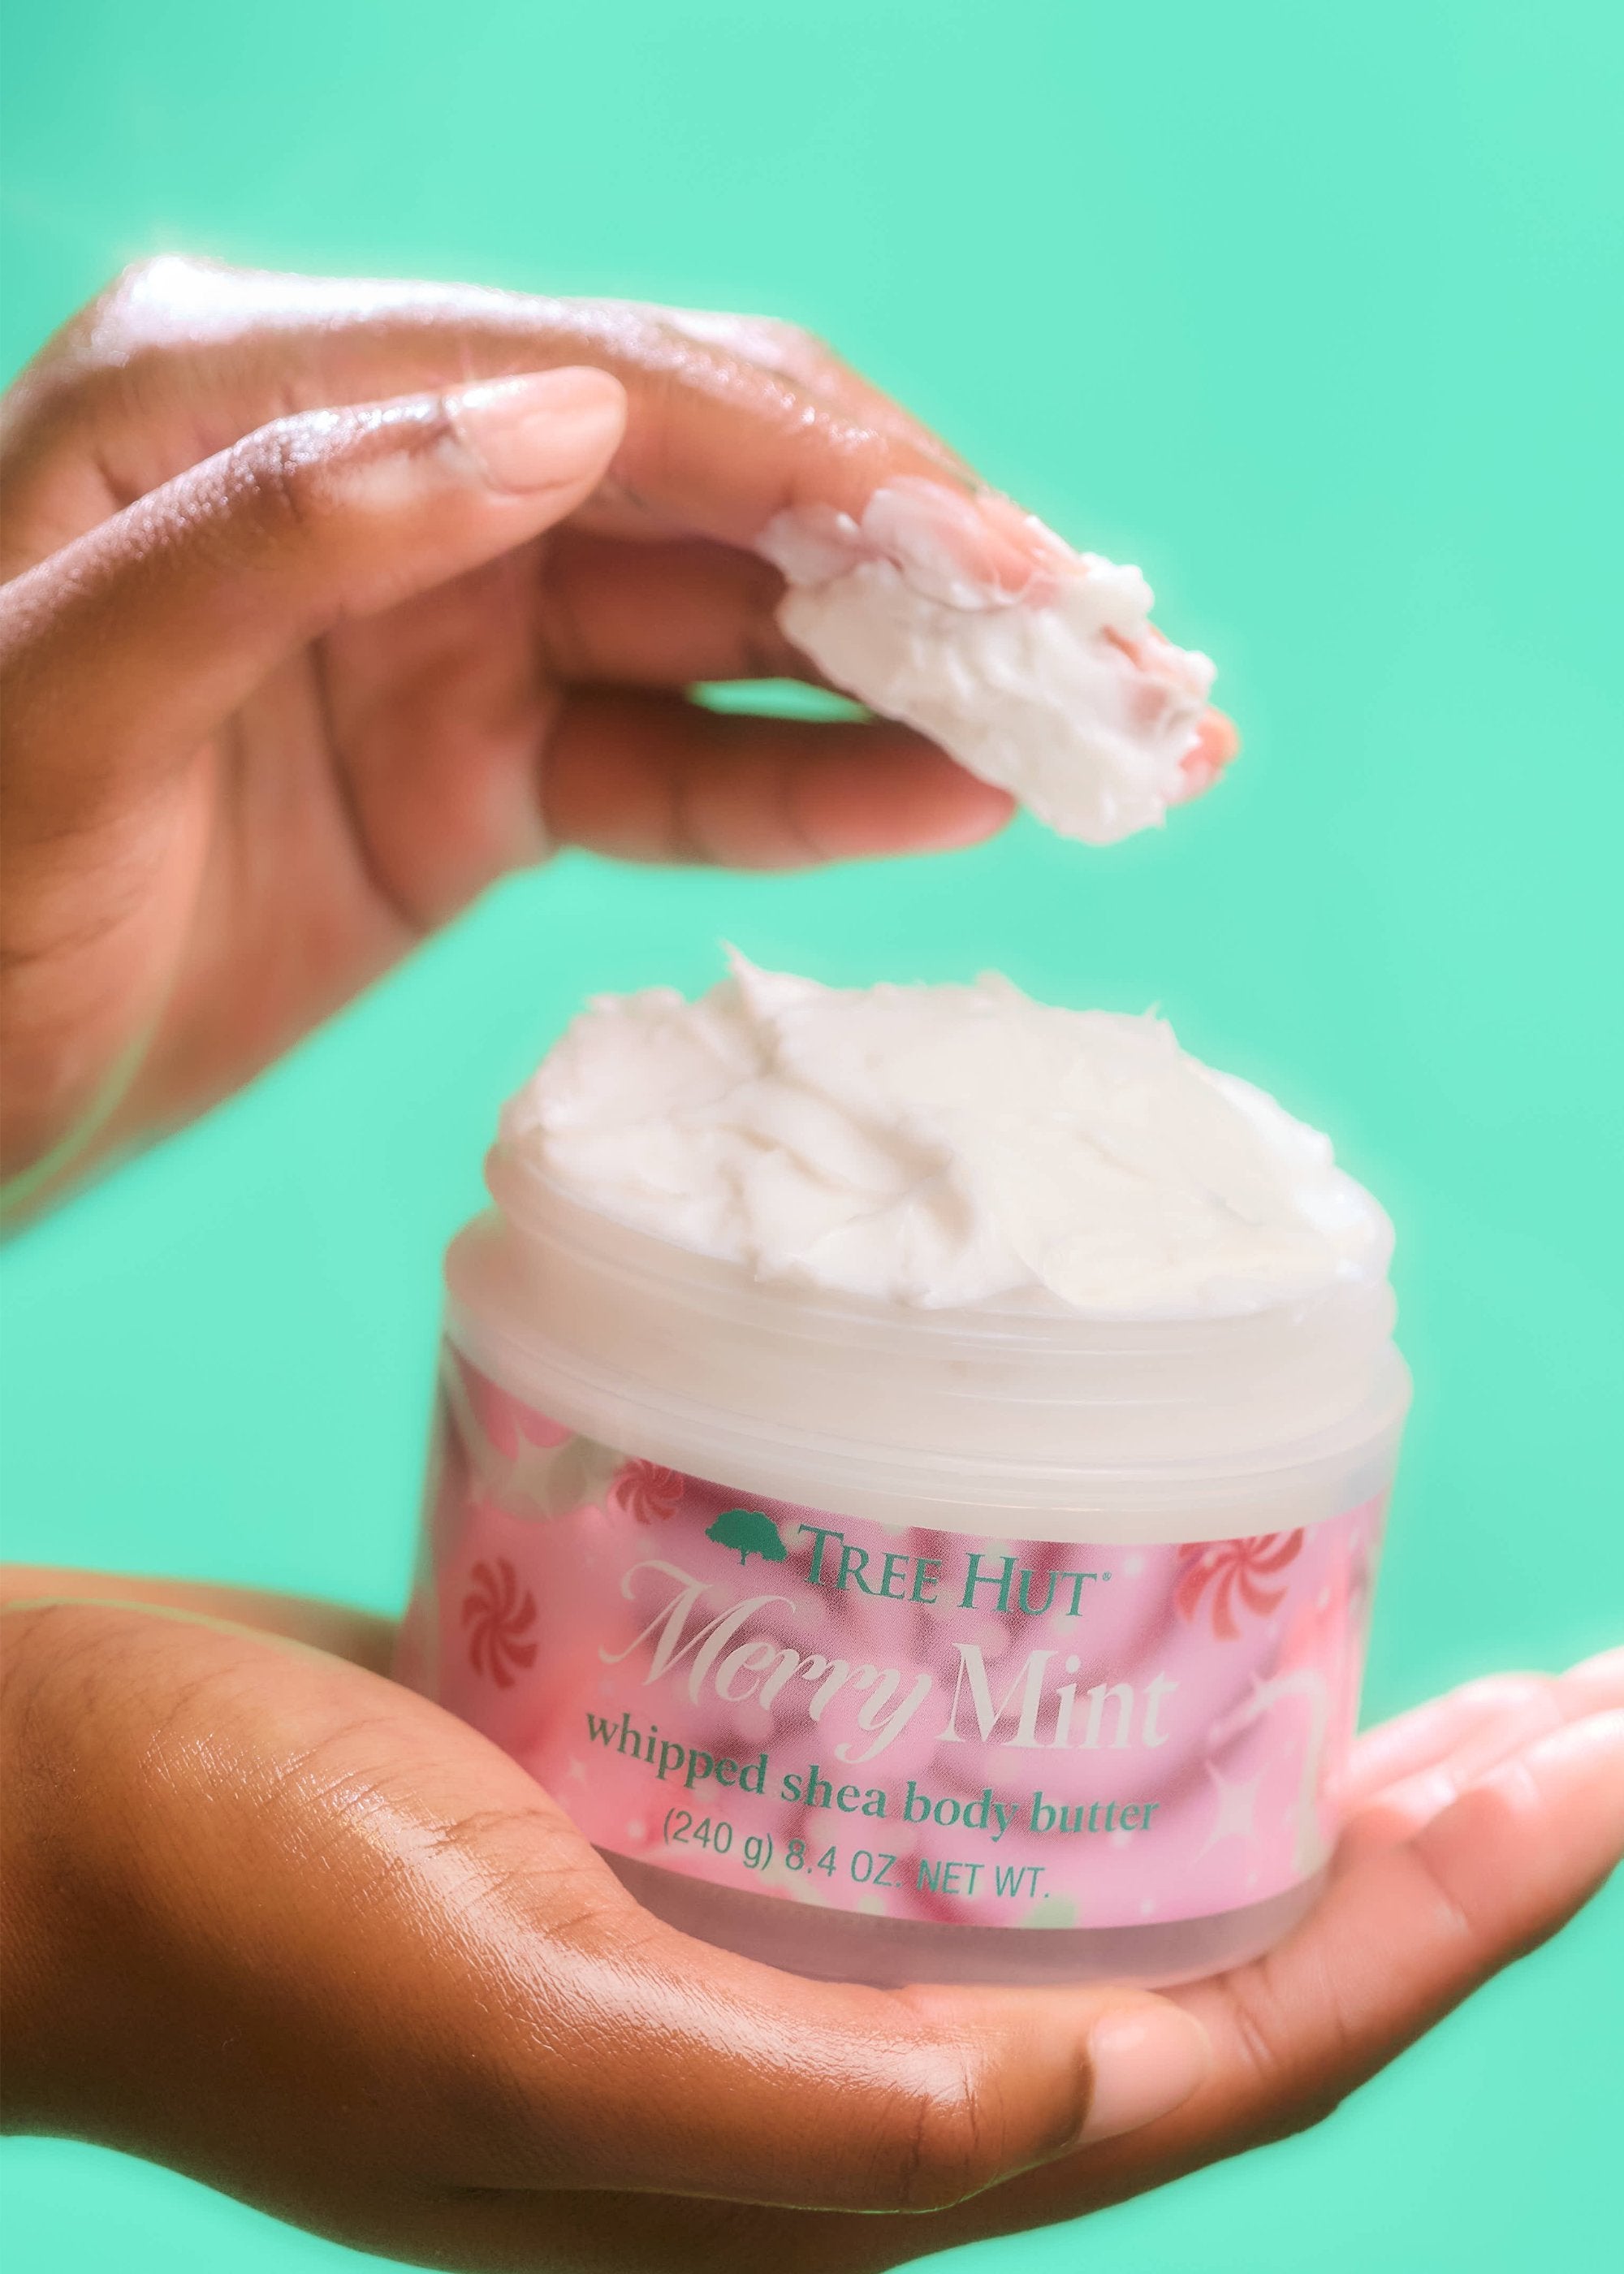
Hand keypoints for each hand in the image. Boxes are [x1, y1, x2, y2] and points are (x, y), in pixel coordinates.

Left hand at [0, 260, 1237, 1205]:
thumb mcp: (60, 699)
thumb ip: (284, 530)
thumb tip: (559, 412)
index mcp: (253, 385)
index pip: (609, 384)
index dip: (827, 468)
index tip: (1009, 564)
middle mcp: (376, 474)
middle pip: (710, 490)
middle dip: (931, 565)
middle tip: (1121, 651)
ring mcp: (437, 628)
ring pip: (725, 631)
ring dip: (915, 681)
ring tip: (1098, 737)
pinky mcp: (470, 768)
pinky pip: (673, 766)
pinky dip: (812, 790)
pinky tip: (951, 803)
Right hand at [3, 1570, 1617, 2272]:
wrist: (45, 1817)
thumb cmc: (213, 1921)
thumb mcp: (468, 2020)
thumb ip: (745, 2116)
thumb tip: (1036, 2125)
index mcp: (822, 2173)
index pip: (1223, 2063)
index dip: (1432, 1936)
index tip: (1591, 1786)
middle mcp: (840, 2085)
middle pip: (1219, 1978)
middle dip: (1432, 1860)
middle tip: (1592, 1717)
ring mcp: (785, 1959)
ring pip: (1120, 1885)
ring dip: (1298, 1790)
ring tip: (1460, 1686)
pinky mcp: (716, 1835)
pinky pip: (980, 1799)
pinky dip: (1109, 1729)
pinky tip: (1162, 1633)